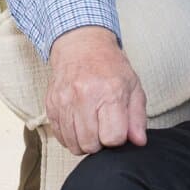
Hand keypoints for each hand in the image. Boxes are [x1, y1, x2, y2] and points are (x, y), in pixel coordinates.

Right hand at [46, 26, 147, 155]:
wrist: (81, 45)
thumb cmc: (109, 66)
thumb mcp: (133, 86)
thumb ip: (137, 117)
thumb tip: (138, 142)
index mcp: (109, 92)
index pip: (112, 138)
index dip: (117, 138)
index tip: (117, 128)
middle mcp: (84, 97)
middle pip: (91, 144)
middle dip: (100, 142)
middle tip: (103, 127)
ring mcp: (64, 101)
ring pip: (73, 144)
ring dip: (84, 141)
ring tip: (91, 125)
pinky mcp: (51, 105)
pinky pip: (59, 136)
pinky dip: (70, 136)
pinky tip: (78, 123)